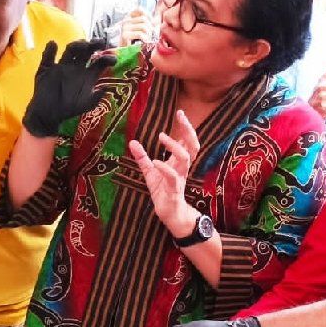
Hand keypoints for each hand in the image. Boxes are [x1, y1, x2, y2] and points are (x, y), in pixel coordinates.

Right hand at [22, 39, 116, 137]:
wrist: (48, 114)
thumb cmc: (69, 109)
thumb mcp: (86, 105)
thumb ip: (96, 97)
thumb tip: (106, 88)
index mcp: (87, 74)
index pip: (99, 61)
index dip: (107, 58)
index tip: (113, 59)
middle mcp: (76, 67)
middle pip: (86, 51)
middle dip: (94, 45)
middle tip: (100, 43)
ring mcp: (62, 66)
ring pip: (70, 50)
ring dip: (76, 45)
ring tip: (82, 45)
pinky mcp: (46, 68)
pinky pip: (47, 57)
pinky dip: (49, 50)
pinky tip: (53, 45)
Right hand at [118, 8, 155, 46]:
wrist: (125, 53)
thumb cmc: (135, 41)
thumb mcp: (142, 30)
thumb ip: (149, 23)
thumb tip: (158, 18)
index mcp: (129, 17)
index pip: (139, 9)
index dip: (148, 15)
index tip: (151, 24)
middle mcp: (126, 21)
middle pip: (144, 19)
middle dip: (150, 27)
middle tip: (151, 35)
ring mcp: (125, 28)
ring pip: (143, 26)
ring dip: (149, 34)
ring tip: (148, 39)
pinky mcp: (125, 36)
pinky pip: (140, 34)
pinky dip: (145, 38)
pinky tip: (146, 41)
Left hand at [129, 109, 199, 237]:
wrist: (169, 214)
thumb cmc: (162, 191)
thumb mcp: (150, 172)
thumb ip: (142, 157)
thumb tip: (132, 142)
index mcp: (179, 162)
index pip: (187, 141)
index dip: (186, 127)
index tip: (180, 113)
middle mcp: (182, 168)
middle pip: (193, 146)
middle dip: (189, 131)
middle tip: (181, 117)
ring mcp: (180, 178)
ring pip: (186, 159)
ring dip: (174, 146)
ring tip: (161, 136)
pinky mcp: (174, 190)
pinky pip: (173, 177)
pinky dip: (164, 167)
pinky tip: (155, 161)